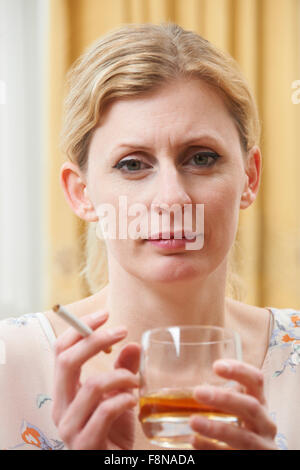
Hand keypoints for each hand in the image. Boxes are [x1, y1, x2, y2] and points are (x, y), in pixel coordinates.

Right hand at [51, 310, 140, 449]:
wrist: (113, 466)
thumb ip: (123, 371)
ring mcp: (70, 427)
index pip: (60, 351)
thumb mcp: (120, 397)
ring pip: (91, 385)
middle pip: (67, 361)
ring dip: (120, 376)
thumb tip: (132, 344)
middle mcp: (61, 407)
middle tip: (122, 331)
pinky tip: (133, 401)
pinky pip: (105, 410)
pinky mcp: (85, 443)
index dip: (79, 328)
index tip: (104, 314)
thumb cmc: (113, 432)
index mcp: (64, 392)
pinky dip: (124, 399)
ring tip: (136, 381)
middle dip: (96, 340)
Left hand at [189, 359, 276, 449]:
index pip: (256, 380)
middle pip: (251, 406)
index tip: (216, 366)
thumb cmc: (243, 429)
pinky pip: (232, 455)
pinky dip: (212, 448)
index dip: (239, 370)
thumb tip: (183, 391)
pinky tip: (194, 441)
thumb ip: (221, 400)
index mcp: (260, 402)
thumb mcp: (238, 411)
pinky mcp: (254, 460)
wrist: (255, 455)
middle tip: (198, 392)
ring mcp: (263, 445)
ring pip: (243, 436)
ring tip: (193, 421)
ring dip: (216, 428)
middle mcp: (265, 423)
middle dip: (225, 398)